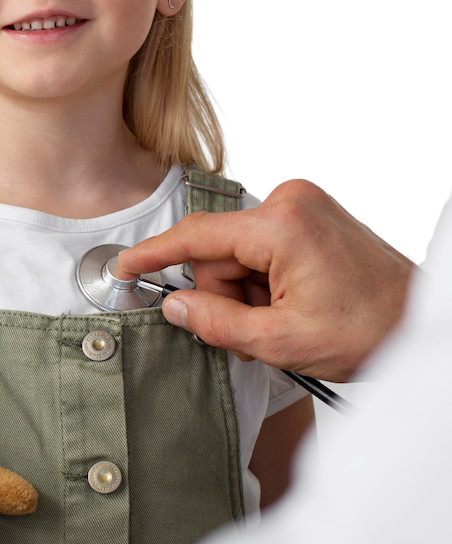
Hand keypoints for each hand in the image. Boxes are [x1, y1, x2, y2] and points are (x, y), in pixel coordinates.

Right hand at [116, 178, 414, 381]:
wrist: (418, 323)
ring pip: (237, 254)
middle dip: (226, 295)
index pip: (197, 235)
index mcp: (281, 225)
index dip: (155, 254)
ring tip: (282, 321)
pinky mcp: (308, 215)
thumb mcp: (283, 341)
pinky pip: (259, 248)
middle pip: (217, 252)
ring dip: (247, 293)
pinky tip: (288, 304)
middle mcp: (290, 202)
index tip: (125, 265)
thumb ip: (217, 323)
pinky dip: (263, 281)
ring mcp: (301, 205)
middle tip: (258, 330)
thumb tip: (175, 307)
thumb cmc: (371, 329)